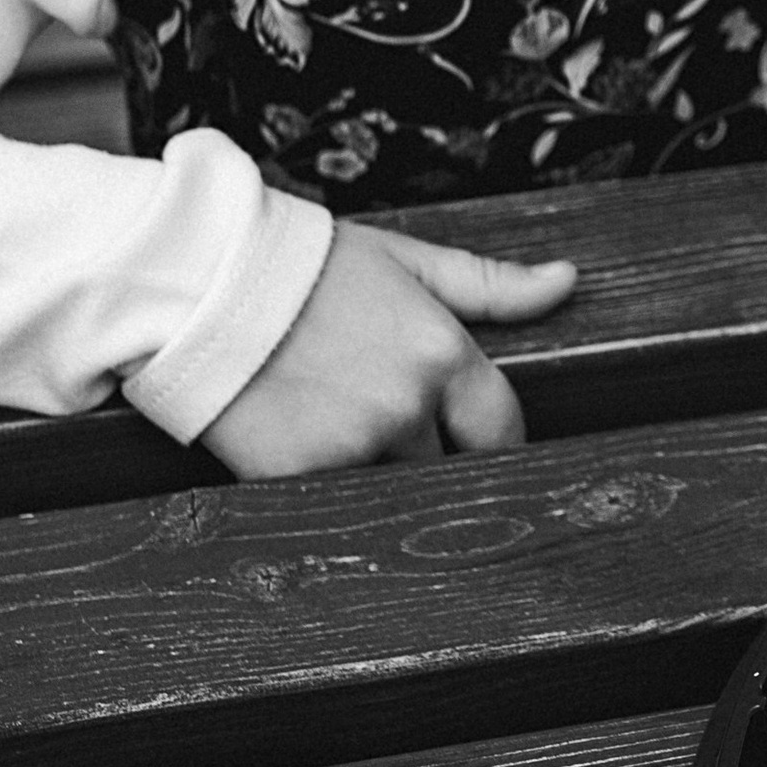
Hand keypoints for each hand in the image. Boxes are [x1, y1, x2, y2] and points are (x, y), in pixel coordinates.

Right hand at [201, 223, 577, 473]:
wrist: (199, 281)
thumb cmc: (304, 267)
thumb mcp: (404, 260)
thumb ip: (489, 284)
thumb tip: (567, 280)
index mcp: (442, 353)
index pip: (503, 429)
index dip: (493, 444)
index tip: (475, 448)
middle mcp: (407, 405)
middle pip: (450, 470)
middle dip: (435, 464)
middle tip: (406, 452)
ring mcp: (353, 445)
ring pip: (395, 493)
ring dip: (382, 482)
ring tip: (347, 451)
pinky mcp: (297, 476)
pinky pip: (334, 505)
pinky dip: (327, 492)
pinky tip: (303, 458)